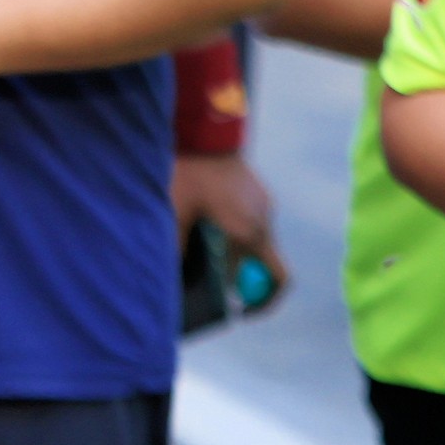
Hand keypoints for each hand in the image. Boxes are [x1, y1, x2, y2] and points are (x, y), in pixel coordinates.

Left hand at [172, 151, 285, 300]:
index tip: (240, 313)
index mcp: (248, 234)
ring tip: (207, 256)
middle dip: (248, 282)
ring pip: (258, 243)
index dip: (260, 302)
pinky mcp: (260, 193)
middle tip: (220, 292)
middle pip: (267, 265)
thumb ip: (174, 247)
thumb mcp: (175, 213)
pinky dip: (238, 233)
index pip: (274, 280)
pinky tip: (210, 226)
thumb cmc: (188, 172)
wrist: (207, 132)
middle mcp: (264, 222)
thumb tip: (170, 277)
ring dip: (240, 255)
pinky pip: (253, 222)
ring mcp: (265, 206)